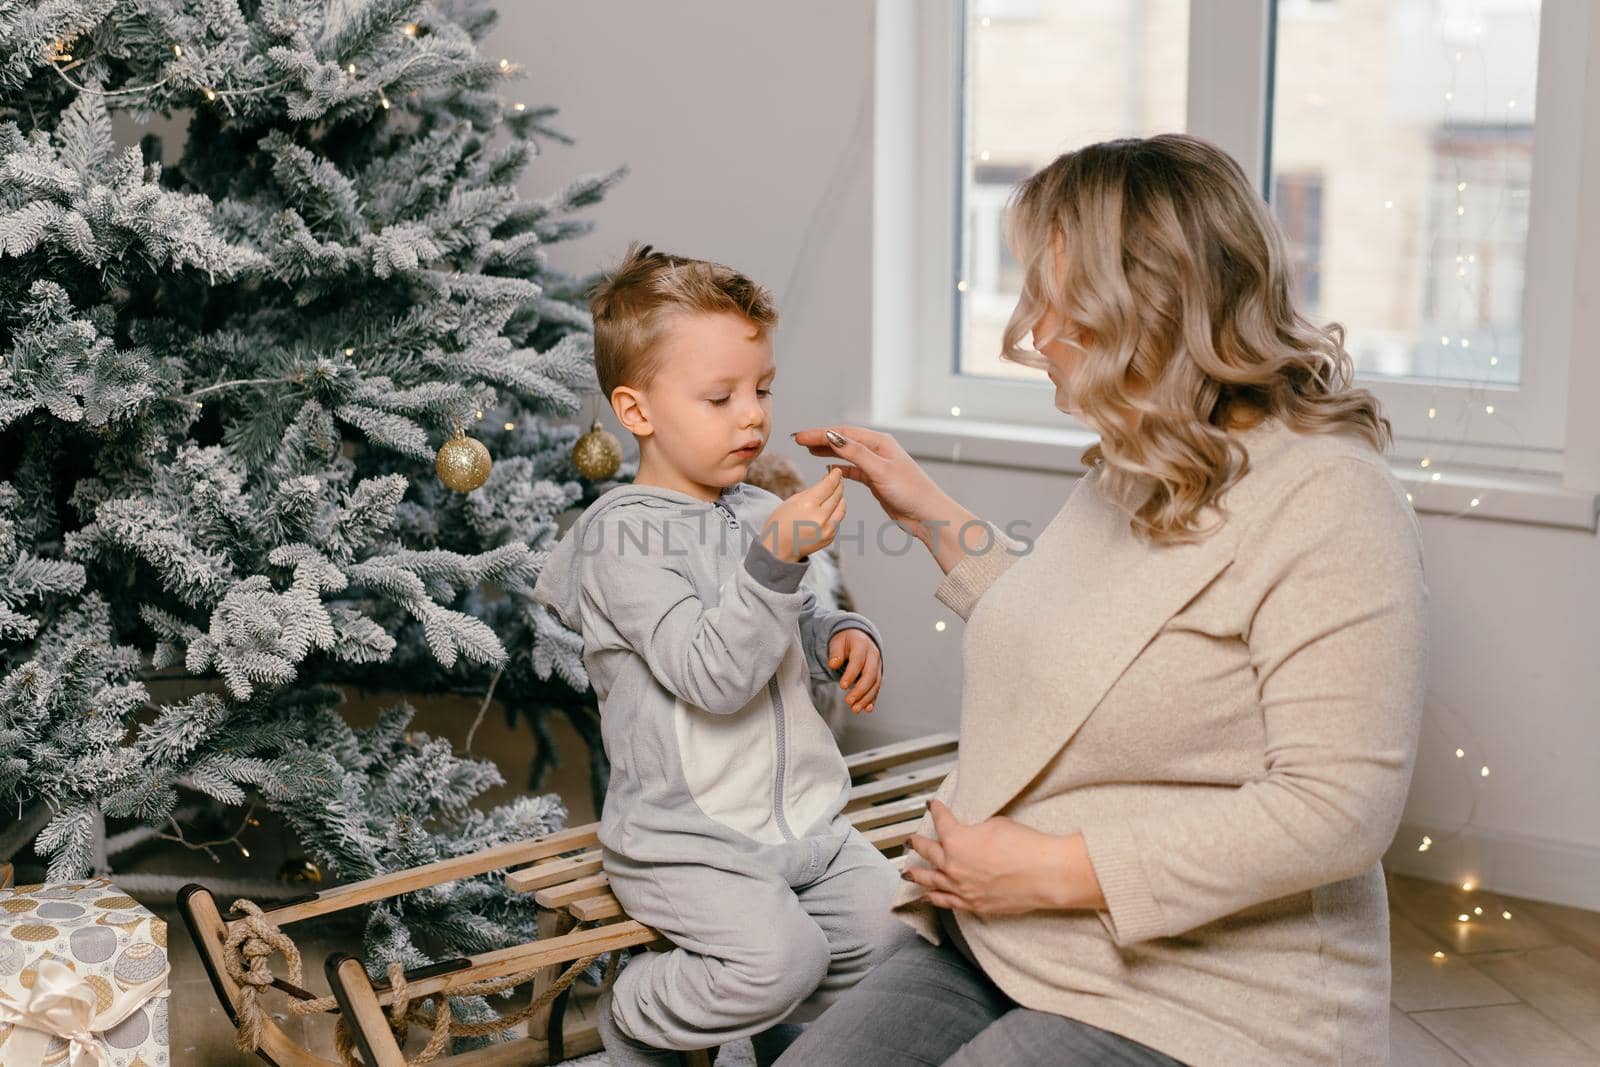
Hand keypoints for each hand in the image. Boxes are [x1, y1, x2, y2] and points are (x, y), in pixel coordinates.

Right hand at [761, 468, 845, 562]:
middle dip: (838, 485)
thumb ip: (811, 492)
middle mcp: (820, 518)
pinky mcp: (830, 537)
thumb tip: (826, 482)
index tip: (836, 471)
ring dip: (840, 498)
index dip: (834, 476)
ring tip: (836, 492)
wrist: (778, 550)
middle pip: (837, 495)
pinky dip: (836, 511)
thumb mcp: (791, 502)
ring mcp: (826, 530)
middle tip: (837, 478)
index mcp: (807, 505)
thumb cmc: (779, 523)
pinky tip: (831, 507)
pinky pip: (837, 520)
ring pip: (841, 508)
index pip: (828, 486)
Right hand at [790, 427, 951, 543]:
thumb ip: (855, 453)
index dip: (820, 433)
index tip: (800, 436)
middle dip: (821, 439)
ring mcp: (877, 465)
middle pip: (844, 440)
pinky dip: (839, 468)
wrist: (927, 514)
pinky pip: (853, 470)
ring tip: (809, 450)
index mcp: (880, 442)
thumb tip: (832, 436)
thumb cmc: (910, 491)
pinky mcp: (876, 480)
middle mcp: (878, 450)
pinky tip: (829, 469)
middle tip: (799, 440)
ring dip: (828, 452)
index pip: (843, 433)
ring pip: (847, 454)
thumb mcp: (880, 470)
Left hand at [827, 628, 880, 712]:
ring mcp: (877, 666)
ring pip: (875, 684)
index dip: (851, 674)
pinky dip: (872, 699)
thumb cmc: (846, 640)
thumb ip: (835, 653)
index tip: (842, 686)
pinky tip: (867, 709)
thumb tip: (833, 664)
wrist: (859, 637)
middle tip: (849, 702)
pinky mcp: (877, 675)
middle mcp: (873, 656)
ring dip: (866, 698)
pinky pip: (877, 688)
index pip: (858, 662)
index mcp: (862, 645)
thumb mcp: (837, 642)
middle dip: (860, 690)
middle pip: (870, 675)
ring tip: (855, 709)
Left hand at [903, 800, 1106, 914]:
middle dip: (918, 844)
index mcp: (956, 840)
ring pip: (930, 880)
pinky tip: (927, 896)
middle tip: (911, 840)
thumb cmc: (1024, 845)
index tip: (932, 807)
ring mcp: (961, 887)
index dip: (937, 811)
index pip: (941, 821)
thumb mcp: (995, 824)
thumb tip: (971, 836)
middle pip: (928, 852)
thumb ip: (975, 830)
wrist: (1044, 873)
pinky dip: (933, 897)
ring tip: (907, 871)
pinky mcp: (973, 904)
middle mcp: (952, 865)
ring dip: (917, 873)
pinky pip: (945, 901)